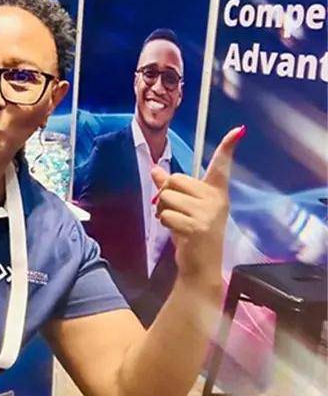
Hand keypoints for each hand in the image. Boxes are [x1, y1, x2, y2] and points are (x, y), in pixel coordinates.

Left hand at [150, 126, 244, 284]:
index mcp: (216, 192)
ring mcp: (209, 212)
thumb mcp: (183, 208)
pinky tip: (178, 233)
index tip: (239, 130)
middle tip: (176, 213)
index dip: (228, 147)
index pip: (221, 166)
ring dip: (162, 210)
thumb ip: (172, 189)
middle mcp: (216, 199)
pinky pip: (165, 214)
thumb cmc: (191, 234)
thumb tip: (156, 170)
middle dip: (166, 195)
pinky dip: (164, 223)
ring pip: (167, 196)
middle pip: (174, 180)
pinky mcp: (198, 225)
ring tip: (177, 223)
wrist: (201, 265)